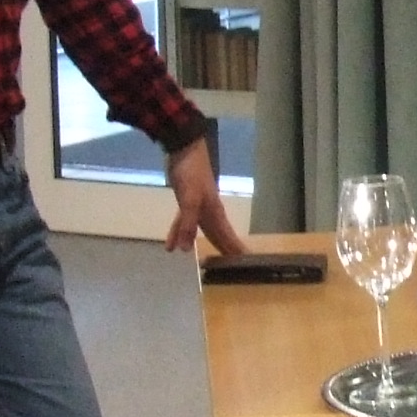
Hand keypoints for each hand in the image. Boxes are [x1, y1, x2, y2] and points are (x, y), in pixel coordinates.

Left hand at [165, 137, 244, 255]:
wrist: (184, 149)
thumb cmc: (191, 172)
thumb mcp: (189, 199)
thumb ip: (188, 224)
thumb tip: (187, 250)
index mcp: (215, 212)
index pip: (228, 236)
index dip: (235, 250)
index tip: (245, 263)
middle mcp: (210, 211)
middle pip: (219, 235)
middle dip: (224, 250)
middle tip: (233, 267)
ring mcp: (198, 206)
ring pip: (202, 230)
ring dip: (201, 244)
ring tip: (204, 264)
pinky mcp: (186, 201)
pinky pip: (184, 222)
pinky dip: (179, 233)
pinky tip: (170, 246)